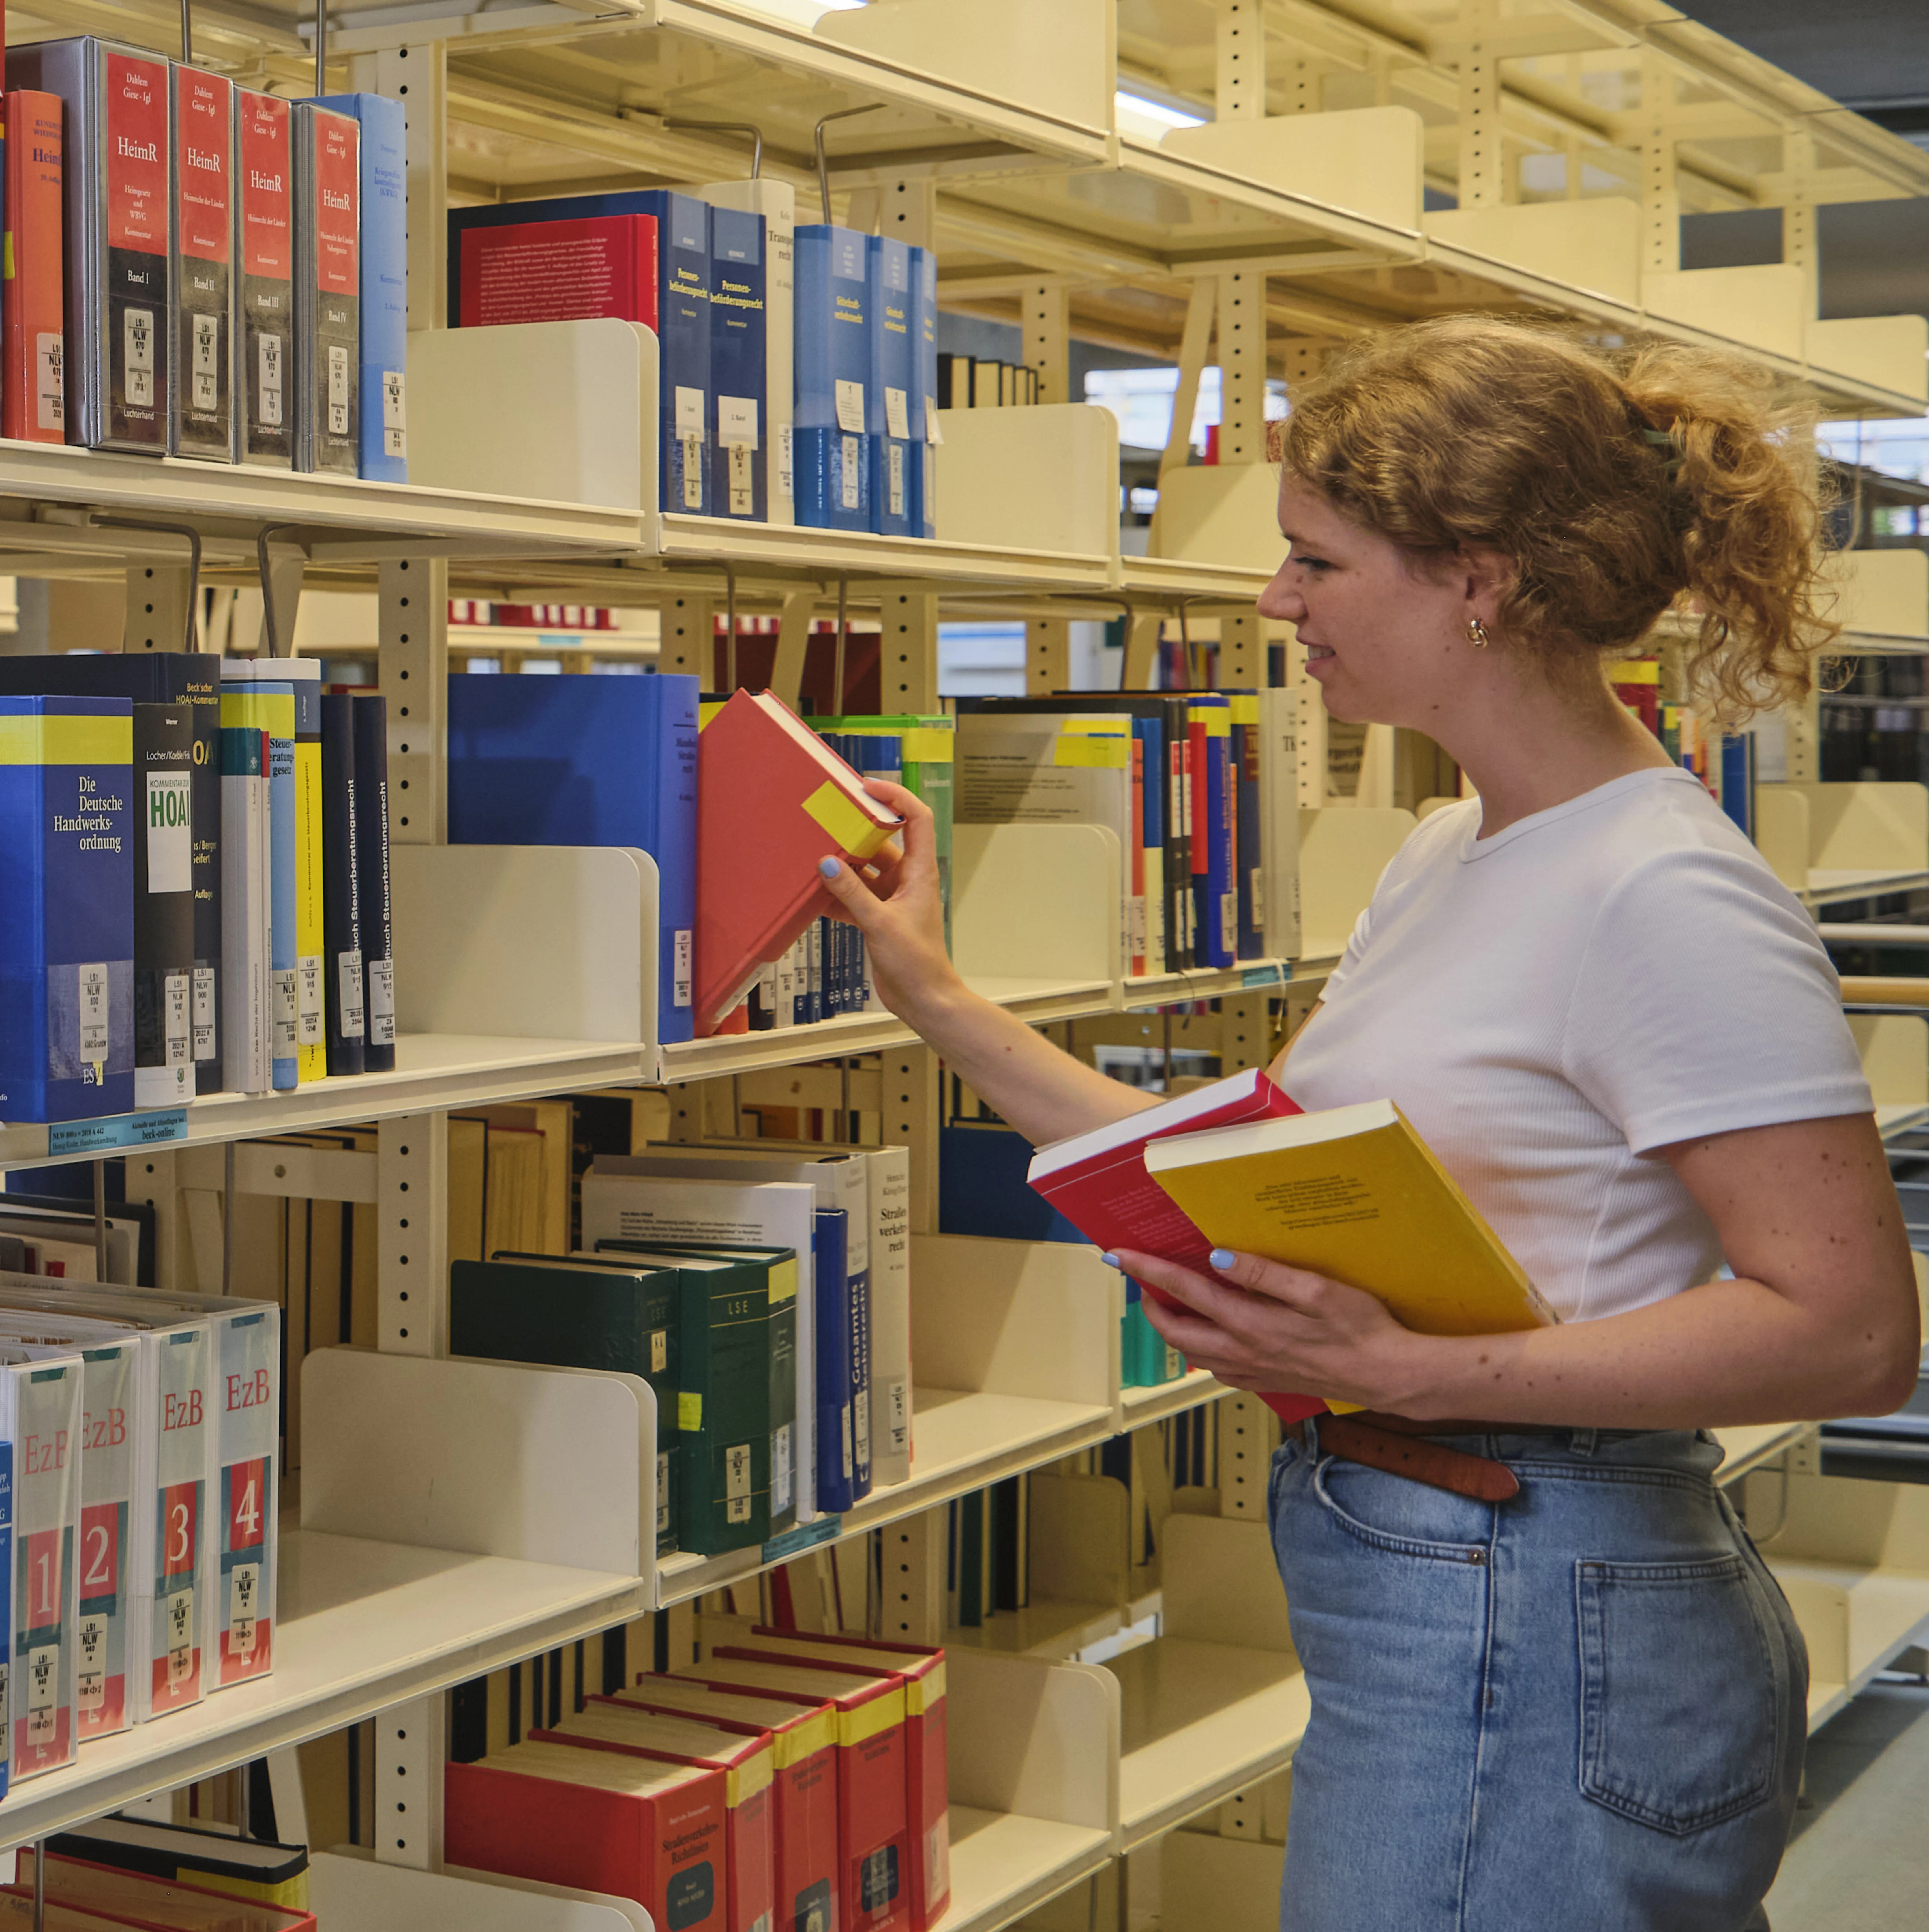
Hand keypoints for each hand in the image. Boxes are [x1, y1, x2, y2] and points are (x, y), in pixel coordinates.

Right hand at [816, 779, 961, 1021]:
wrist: (923, 999)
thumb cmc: (917, 962)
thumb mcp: (880, 923)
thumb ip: (851, 892)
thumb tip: (827, 862)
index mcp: (920, 872)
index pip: (916, 819)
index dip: (896, 797)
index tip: (867, 787)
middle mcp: (907, 880)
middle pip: (882, 842)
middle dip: (855, 832)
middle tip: (828, 819)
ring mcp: (892, 899)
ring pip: (864, 870)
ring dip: (841, 866)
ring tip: (813, 855)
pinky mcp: (878, 918)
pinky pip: (854, 897)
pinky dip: (836, 895)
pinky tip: (814, 894)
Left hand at [1117, 1246, 1435, 1410]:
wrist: (1388, 1375)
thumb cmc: (1360, 1329)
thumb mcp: (1317, 1290)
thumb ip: (1264, 1273)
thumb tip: (1217, 1256)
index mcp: (1250, 1324)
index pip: (1184, 1292)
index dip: (1147, 1271)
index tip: (1119, 1256)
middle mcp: (1243, 1352)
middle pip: (1175, 1329)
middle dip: (1149, 1302)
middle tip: (1140, 1278)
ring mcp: (1253, 1371)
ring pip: (1192, 1353)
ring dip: (1173, 1327)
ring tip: (1169, 1303)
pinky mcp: (1266, 1382)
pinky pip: (1218, 1369)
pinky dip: (1201, 1350)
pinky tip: (1212, 1336)